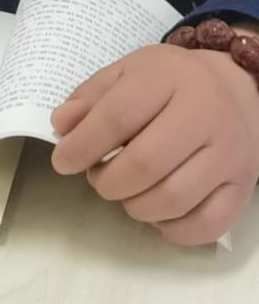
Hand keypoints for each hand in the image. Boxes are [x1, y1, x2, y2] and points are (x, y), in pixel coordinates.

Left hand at [51, 42, 258, 246]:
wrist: (236, 89)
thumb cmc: (169, 83)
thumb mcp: (126, 73)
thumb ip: (89, 98)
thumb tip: (62, 126)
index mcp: (169, 78)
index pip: (117, 118)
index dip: (81, 146)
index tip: (62, 162)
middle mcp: (207, 115)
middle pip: (145, 165)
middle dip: (107, 182)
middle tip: (97, 177)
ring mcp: (231, 154)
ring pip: (174, 200)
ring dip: (135, 206)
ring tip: (125, 191)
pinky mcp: (245, 186)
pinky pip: (207, 225)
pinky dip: (172, 229)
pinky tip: (157, 212)